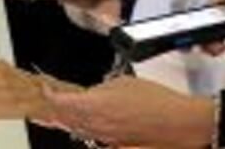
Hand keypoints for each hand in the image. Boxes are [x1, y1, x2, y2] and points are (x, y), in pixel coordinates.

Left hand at [43, 76, 213, 147]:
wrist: (180, 124)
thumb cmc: (157, 102)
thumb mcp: (124, 83)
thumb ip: (102, 87)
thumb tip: (94, 91)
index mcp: (94, 104)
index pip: (59, 101)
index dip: (48, 94)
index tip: (44, 88)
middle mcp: (96, 124)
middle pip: (64, 118)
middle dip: (54, 109)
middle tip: (47, 101)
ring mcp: (105, 137)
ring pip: (77, 129)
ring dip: (67, 120)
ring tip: (59, 113)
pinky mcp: (116, 144)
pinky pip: (93, 136)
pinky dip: (85, 129)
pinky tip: (86, 123)